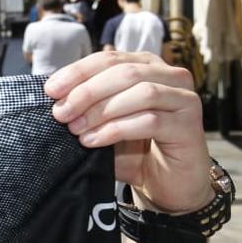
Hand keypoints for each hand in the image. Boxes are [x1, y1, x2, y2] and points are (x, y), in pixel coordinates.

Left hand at [46, 51, 213, 214]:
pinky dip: (116, 130)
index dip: (78, 72)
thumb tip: (52, 95)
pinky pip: (150, 121)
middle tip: (60, 113)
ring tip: (75, 129)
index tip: (51, 90)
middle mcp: (171, 76)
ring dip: (101, 111)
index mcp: (147, 66)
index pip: (109, 59)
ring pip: (141, 93)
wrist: (166, 183)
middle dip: (86, 92)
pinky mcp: (190, 126)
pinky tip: (93, 141)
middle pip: (124, 72)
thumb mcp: (104, 121)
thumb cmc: (134, 149)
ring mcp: (185, 99)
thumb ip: (87, 104)